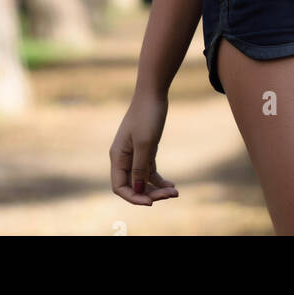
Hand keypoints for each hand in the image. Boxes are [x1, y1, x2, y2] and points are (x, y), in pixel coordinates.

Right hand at [109, 91, 178, 205]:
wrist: (153, 93)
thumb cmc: (147, 115)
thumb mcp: (145, 143)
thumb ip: (140, 168)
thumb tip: (138, 191)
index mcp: (118, 157)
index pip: (120, 187)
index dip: (134, 197)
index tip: (151, 202)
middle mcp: (123, 158)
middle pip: (133, 186)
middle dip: (150, 194)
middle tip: (170, 195)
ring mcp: (134, 154)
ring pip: (143, 180)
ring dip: (157, 189)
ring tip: (175, 192)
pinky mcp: (145, 149)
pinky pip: (150, 171)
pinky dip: (159, 180)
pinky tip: (171, 185)